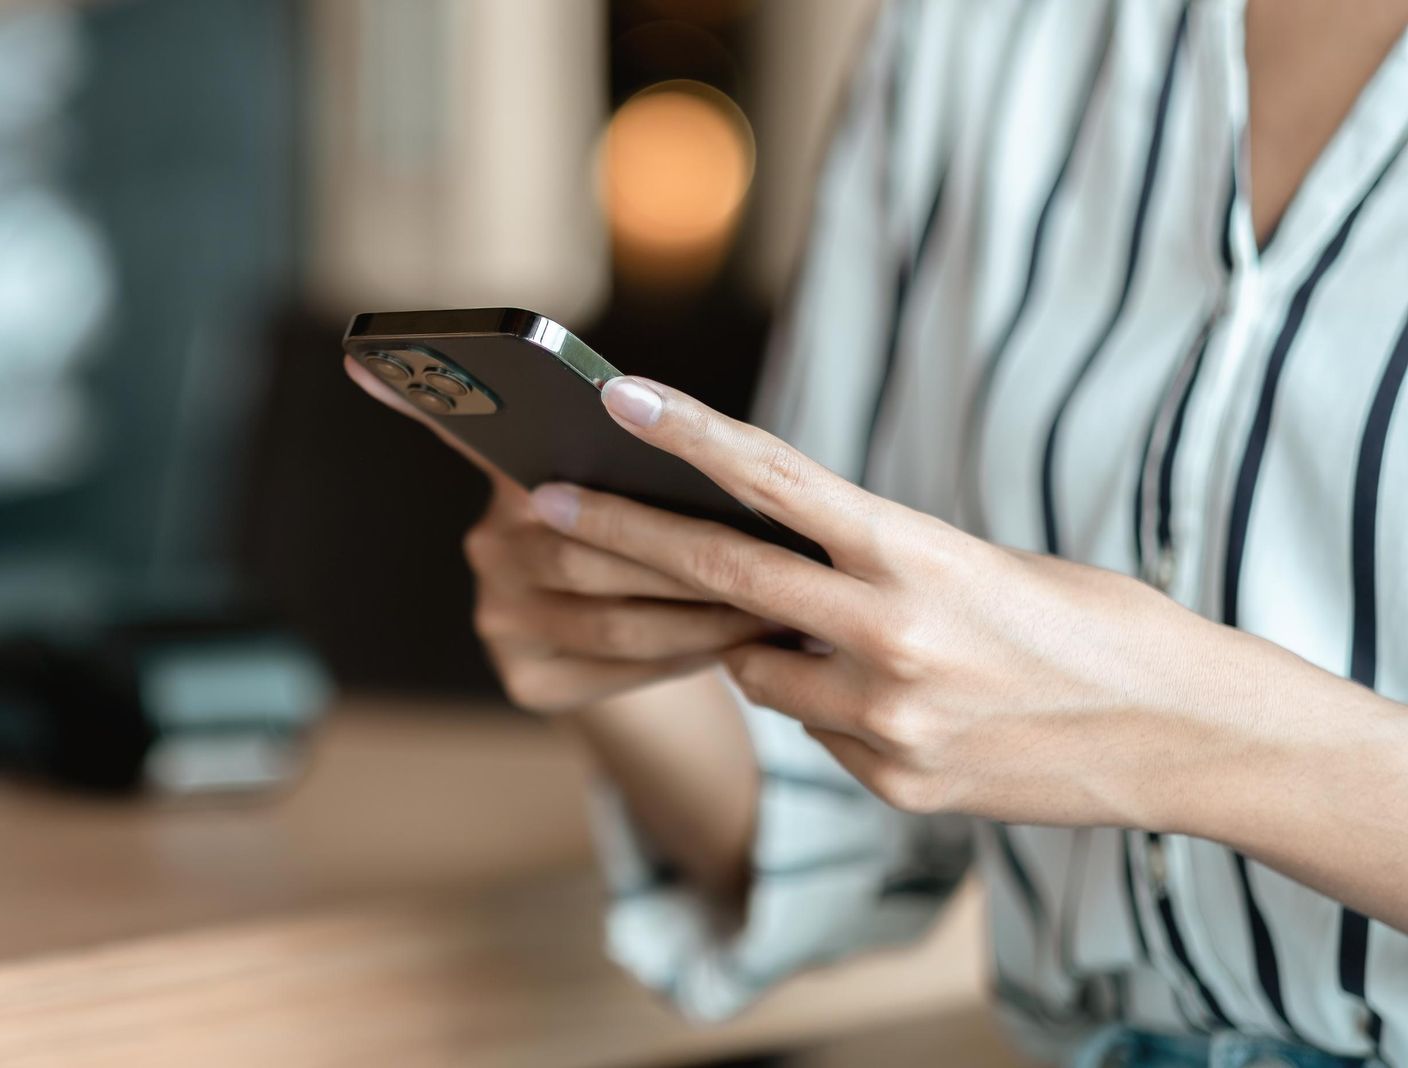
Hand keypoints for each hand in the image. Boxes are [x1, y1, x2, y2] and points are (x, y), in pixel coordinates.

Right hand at [341, 358, 774, 713]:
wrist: (658, 656)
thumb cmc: (665, 547)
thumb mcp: (652, 492)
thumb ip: (644, 462)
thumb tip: (665, 429)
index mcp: (511, 482)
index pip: (463, 432)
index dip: (415, 398)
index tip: (364, 360)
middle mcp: (487, 546)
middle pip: (580, 544)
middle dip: (676, 552)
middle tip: (758, 554)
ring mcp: (498, 618)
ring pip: (611, 613)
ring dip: (697, 611)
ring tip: (768, 603)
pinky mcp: (525, 681)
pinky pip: (619, 666)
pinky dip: (685, 653)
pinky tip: (733, 644)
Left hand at [532, 374, 1307, 829]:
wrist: (1183, 735)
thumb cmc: (1086, 624)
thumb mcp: (980, 563)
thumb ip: (869, 562)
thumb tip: (765, 570)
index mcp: (918, 552)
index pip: (774, 482)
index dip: (686, 438)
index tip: (613, 400)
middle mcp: (890, 632)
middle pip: (720, 576)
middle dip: (621, 539)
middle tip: (545, 506)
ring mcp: (886, 717)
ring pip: (758, 669)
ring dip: (766, 647)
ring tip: (851, 638)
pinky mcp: (891, 782)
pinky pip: (814, 731)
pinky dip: (831, 708)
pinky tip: (907, 704)